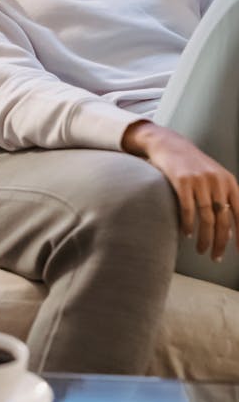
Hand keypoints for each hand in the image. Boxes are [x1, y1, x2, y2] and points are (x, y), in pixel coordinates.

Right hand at [122, 120, 238, 260]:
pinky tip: (187, 234)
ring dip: (204, 238)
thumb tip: (230, 229)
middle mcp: (217, 181)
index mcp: (230, 182)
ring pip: (207, 218)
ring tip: (201, 250)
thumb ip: (224, 197)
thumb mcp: (215, 177)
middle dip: (221, 242)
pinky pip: (188, 210)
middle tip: (216, 257)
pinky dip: (189, 225)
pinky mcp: (182, 181)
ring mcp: (200, 181)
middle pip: (223, 220)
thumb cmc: (193, 166)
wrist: (170, 145)